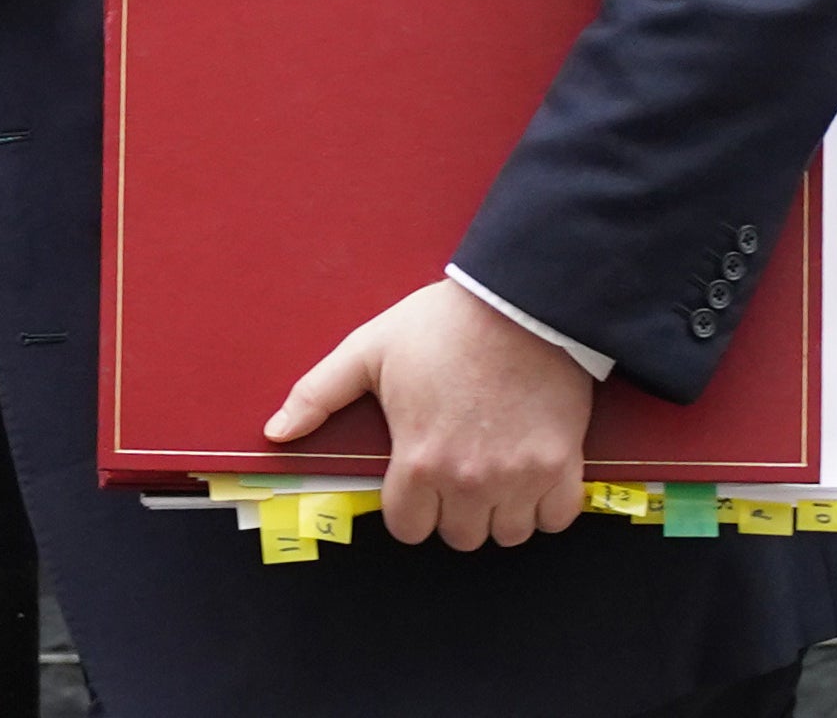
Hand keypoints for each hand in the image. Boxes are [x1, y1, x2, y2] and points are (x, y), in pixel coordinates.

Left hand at [263, 278, 595, 550]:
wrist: (518, 299)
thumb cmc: (442, 324)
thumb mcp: (368, 350)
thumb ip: (318, 394)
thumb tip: (275, 432)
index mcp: (419, 459)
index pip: (407, 528)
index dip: (408, 506)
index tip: (417, 478)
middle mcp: (468, 479)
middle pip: (458, 537)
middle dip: (453, 511)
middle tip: (457, 472)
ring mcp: (519, 476)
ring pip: (507, 534)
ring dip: (500, 512)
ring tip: (495, 473)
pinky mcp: (561, 464)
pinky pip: (557, 518)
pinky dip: (547, 506)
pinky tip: (533, 475)